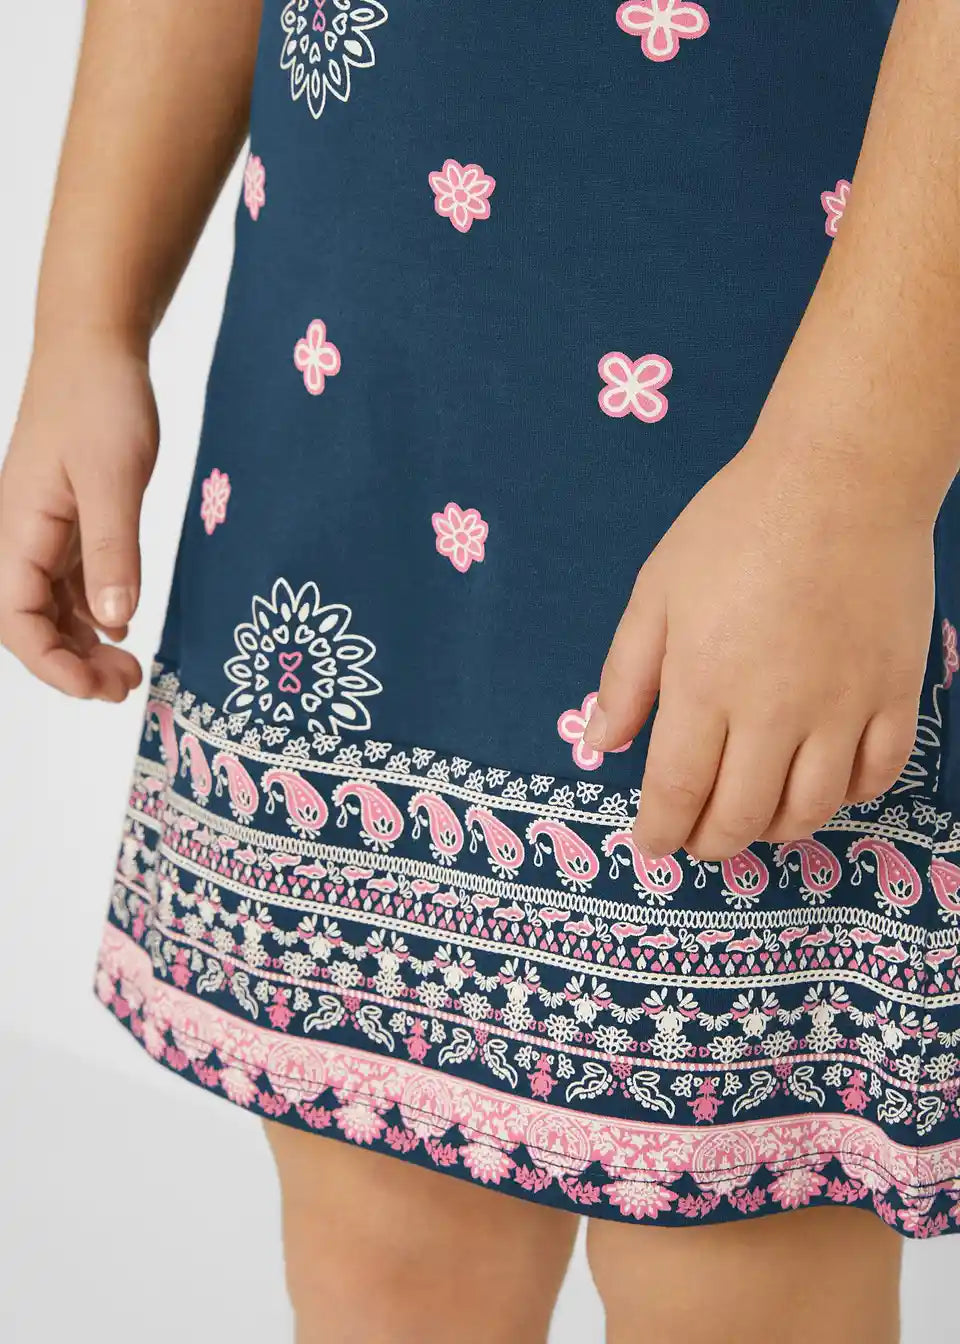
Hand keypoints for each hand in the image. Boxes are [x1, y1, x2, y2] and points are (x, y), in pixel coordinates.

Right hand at [0, 335, 157, 700]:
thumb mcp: (115, 478)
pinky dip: (92, 614)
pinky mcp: (66, 523)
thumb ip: (114, 550)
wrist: (96, 348)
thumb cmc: (99, 402)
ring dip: (83, 645)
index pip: (19, 622)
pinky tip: (122, 629)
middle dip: (72, 666)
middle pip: (30, 624)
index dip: (54, 666)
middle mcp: (20, 538)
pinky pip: (68, 584)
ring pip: (50, 609)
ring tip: (130, 670)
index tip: (99, 690)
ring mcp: (42, 532)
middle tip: (126, 687)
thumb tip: (115, 621)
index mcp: (17, 531)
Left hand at [585, 432, 933, 861]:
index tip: (652, 845)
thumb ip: (627, 675)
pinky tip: (823, 787)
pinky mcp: (896, 691)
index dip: (662, 831)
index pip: (678, 790)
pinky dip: (847, 798)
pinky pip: (878, 775)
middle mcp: (775, 709)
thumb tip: (601, 744)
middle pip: (742, 815)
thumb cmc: (737, 525)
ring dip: (775, 830)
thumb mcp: (658, 591)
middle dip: (712, 843)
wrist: (842, 477)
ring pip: (811, 810)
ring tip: (755, 818)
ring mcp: (843, 705)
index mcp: (705, 682)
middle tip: (698, 839)